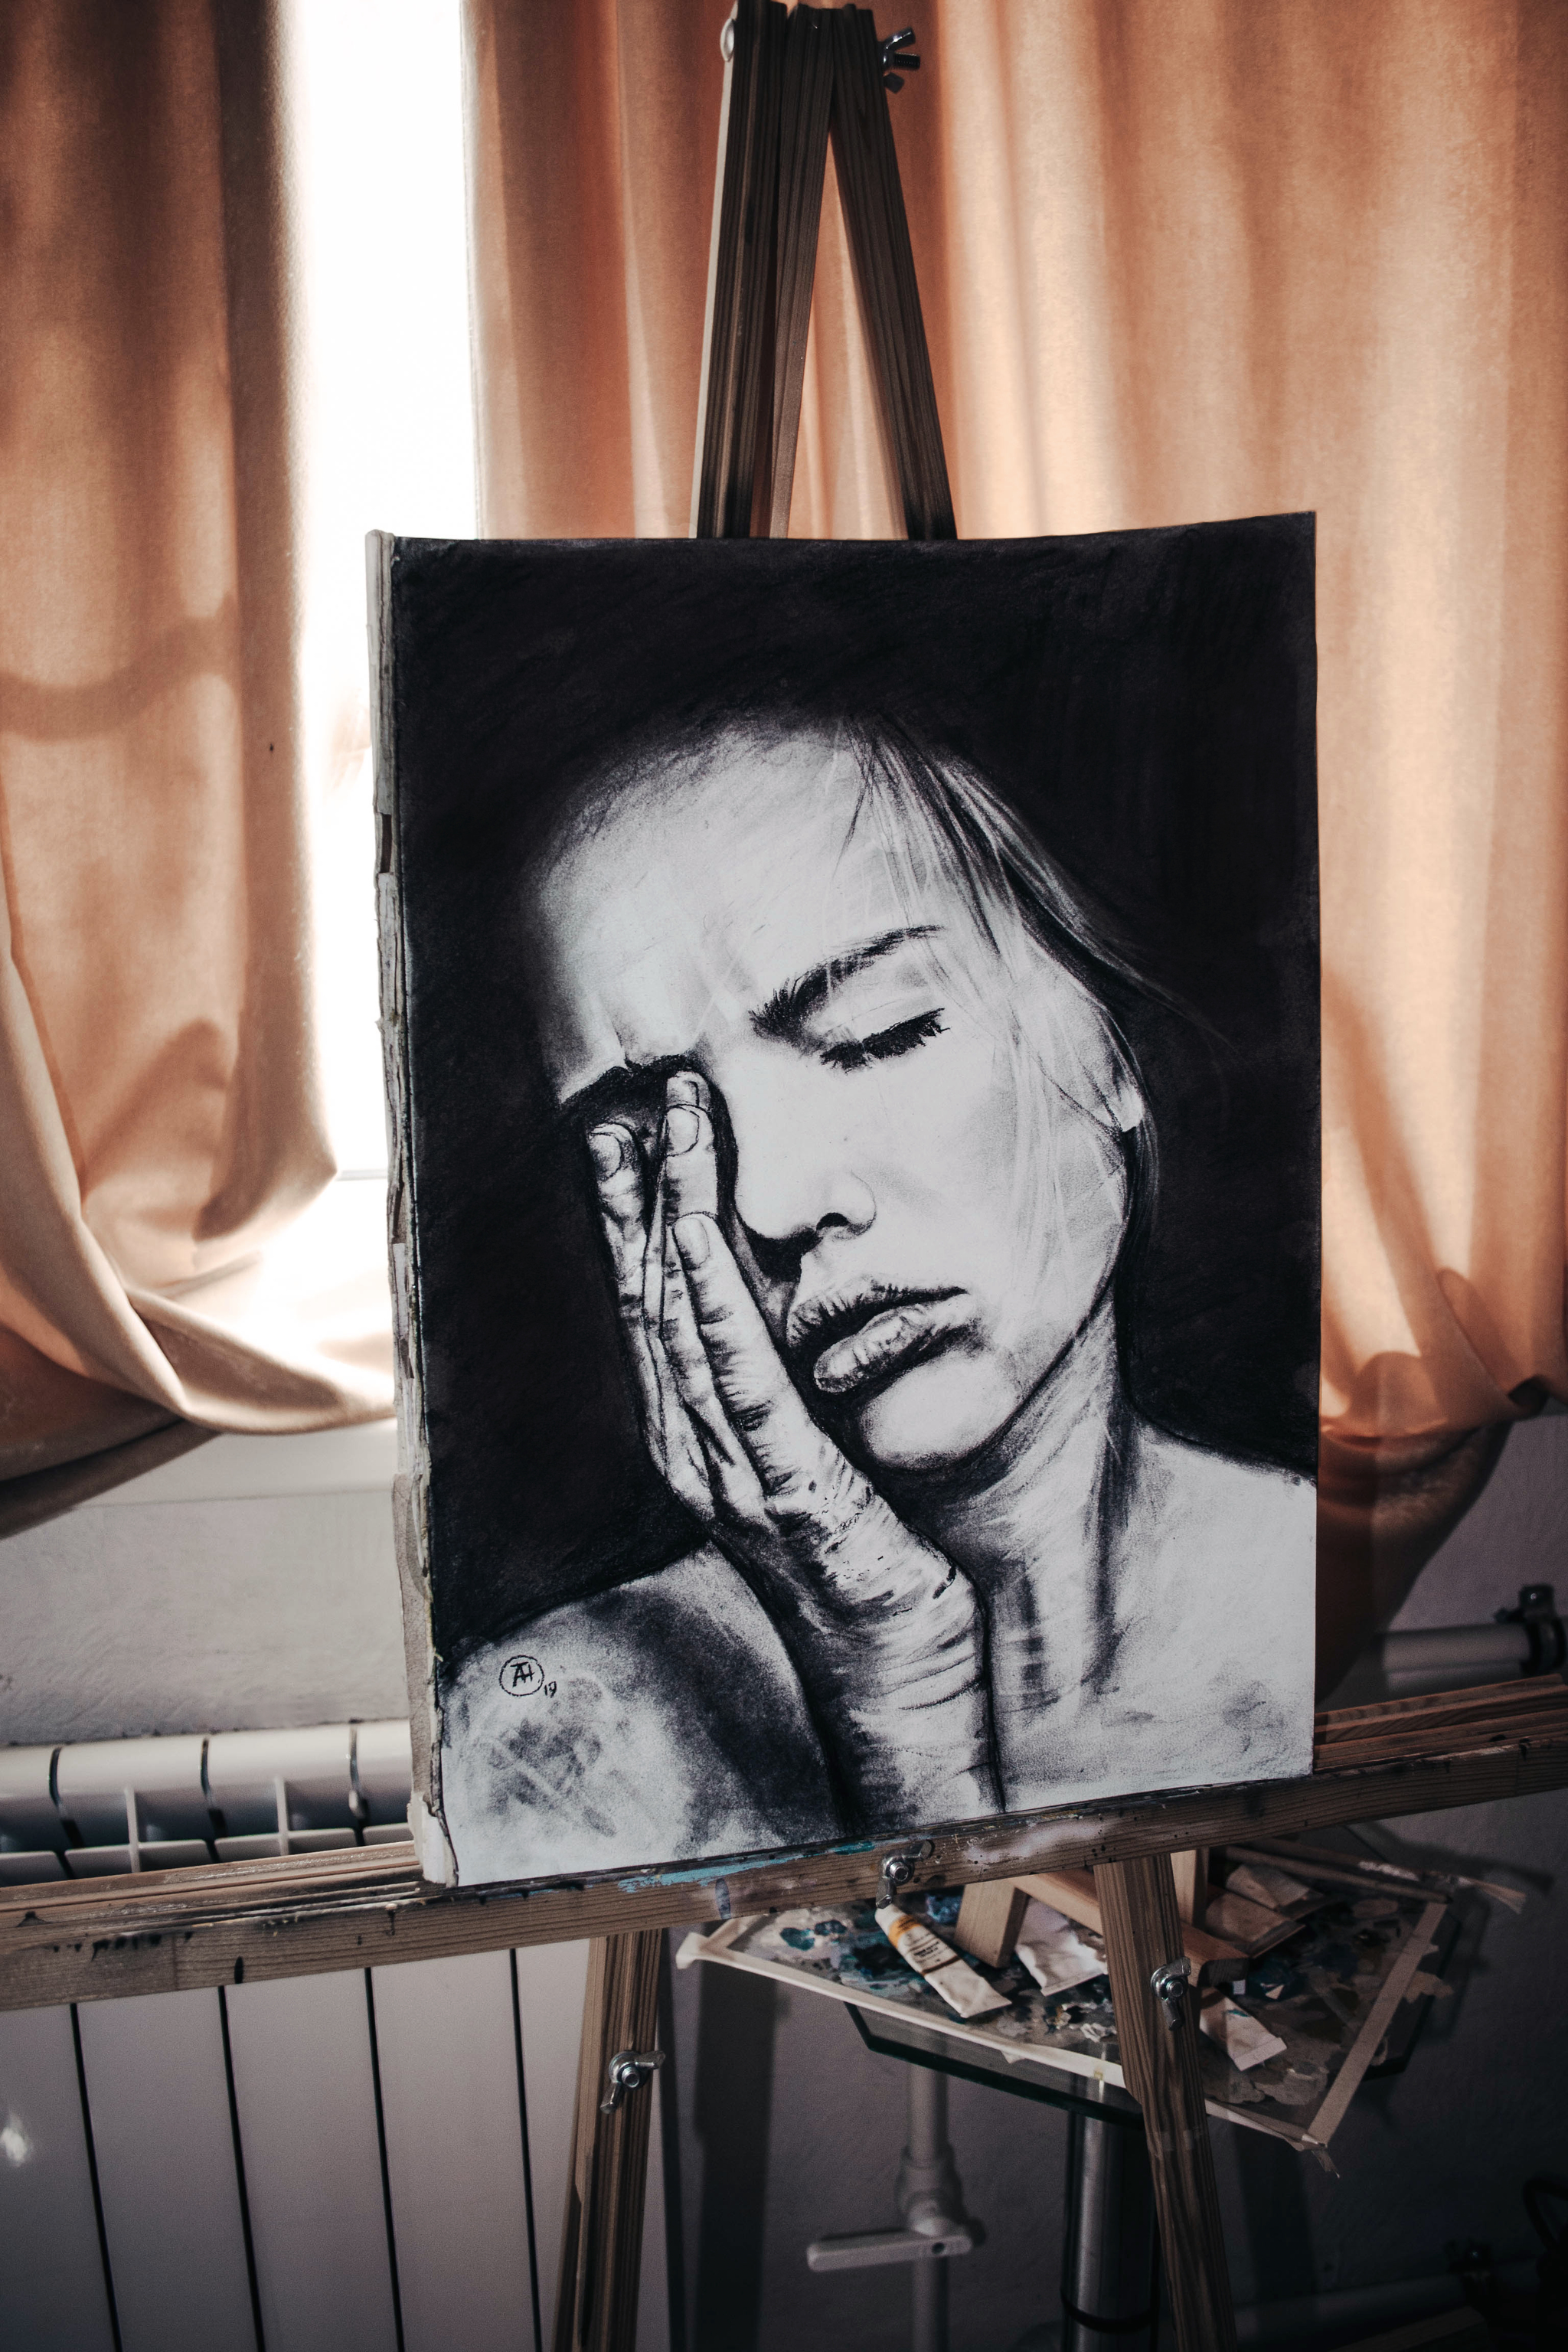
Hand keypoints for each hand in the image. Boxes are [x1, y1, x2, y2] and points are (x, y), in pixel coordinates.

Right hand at [587, 1073, 995, 1830]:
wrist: (900, 1669)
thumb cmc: (873, 1559)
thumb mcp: (817, 1453)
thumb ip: (789, 1387)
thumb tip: (791, 1307)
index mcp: (697, 1438)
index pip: (650, 1310)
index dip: (630, 1220)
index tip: (625, 1138)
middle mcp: (693, 1448)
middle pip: (647, 1299)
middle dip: (636, 1194)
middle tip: (632, 1102)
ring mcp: (730, 1469)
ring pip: (683, 1318)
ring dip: (672, 1212)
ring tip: (673, 1126)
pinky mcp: (785, 1485)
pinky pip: (739, 1374)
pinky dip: (712, 1294)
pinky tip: (698, 1233)